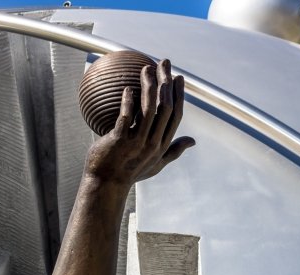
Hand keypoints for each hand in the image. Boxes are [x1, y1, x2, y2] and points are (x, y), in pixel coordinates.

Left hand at [84, 59, 194, 186]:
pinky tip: (127, 88)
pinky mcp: (120, 141)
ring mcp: (137, 142)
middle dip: (166, 81)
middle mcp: (153, 143)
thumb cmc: (130, 174)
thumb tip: (192, 141)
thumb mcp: (156, 164)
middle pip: (164, 106)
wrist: (106, 185)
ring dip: (148, 86)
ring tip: (146, 68)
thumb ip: (174, 151)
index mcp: (162, 145)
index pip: (175, 115)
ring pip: (148, 109)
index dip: (178, 94)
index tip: (178, 77)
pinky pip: (125, 116)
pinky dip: (128, 101)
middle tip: (163, 63)